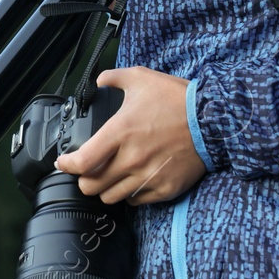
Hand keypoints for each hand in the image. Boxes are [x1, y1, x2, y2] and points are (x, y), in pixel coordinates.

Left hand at [53, 66, 207, 204]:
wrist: (214, 120)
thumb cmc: (177, 99)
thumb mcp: (142, 78)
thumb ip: (114, 78)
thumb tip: (99, 81)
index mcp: (120, 132)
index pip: (82, 162)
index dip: (67, 165)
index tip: (63, 162)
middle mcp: (131, 159)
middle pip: (92, 186)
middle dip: (85, 179)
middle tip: (88, 170)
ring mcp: (148, 177)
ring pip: (111, 198)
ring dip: (106, 188)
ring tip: (110, 176)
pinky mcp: (164, 189)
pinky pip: (136, 201)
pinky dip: (130, 193)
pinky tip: (133, 179)